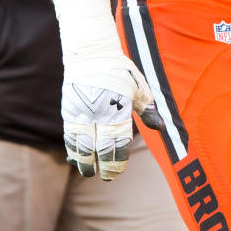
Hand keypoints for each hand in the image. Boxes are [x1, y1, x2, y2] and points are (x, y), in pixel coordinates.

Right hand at [61, 53, 163, 179]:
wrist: (91, 54)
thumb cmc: (120, 71)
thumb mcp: (139, 86)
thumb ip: (148, 109)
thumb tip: (161, 128)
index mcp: (119, 107)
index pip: (119, 142)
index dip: (117, 161)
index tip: (117, 172)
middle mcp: (99, 112)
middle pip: (99, 148)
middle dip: (102, 166)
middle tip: (106, 177)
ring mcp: (82, 112)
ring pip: (80, 145)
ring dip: (83, 162)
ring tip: (88, 172)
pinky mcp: (69, 110)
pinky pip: (69, 135)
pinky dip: (72, 148)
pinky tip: (75, 158)